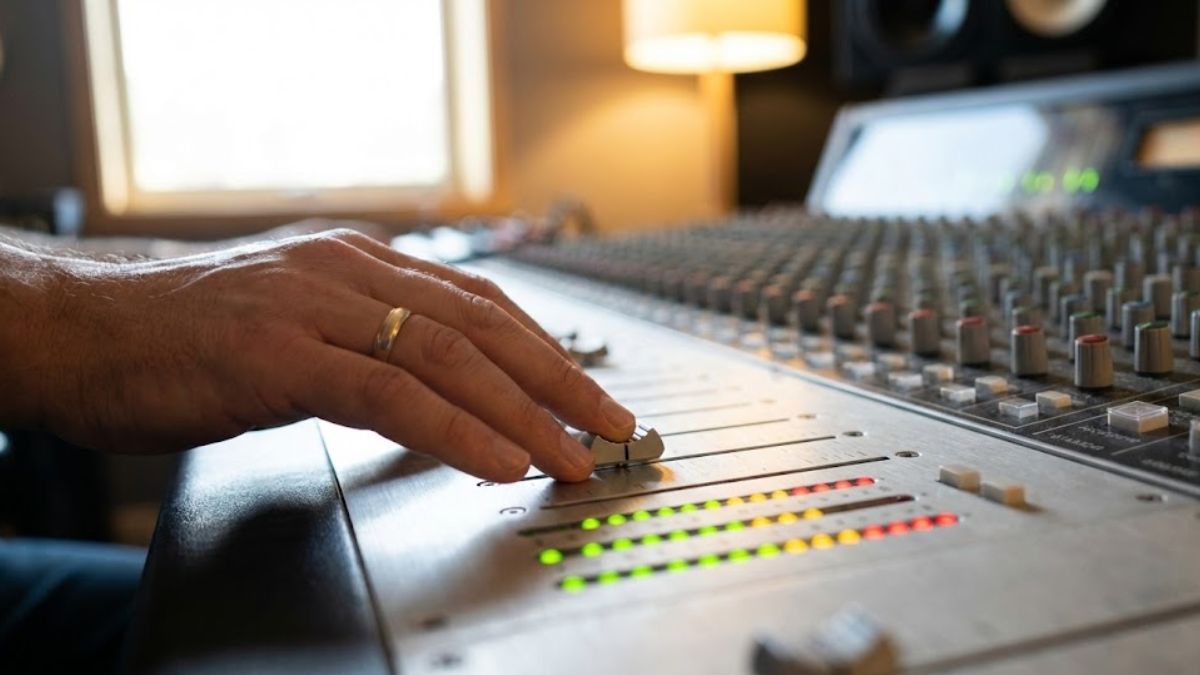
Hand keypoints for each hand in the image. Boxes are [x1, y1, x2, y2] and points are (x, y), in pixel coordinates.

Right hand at [4, 230, 634, 481]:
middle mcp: (347, 271)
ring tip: (572, 455)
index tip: (589, 392)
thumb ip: (366, 344)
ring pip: (447, 357)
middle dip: (558, 380)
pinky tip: (496, 461)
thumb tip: (435, 389)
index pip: (478, 303)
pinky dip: (454, 431)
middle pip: (482, 326)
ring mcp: (313, 307)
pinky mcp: (278, 354)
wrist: (81, 332)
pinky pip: (388, 394)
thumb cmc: (184, 338)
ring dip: (522, 411)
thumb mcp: (298, 327)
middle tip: (610, 427)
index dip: (545, 349)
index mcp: (358, 262)